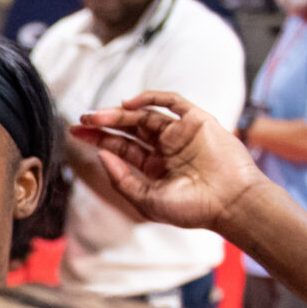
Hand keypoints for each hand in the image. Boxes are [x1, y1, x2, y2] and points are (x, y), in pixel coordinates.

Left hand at [71, 89, 265, 232]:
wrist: (230, 203)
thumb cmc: (191, 209)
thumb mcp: (146, 199)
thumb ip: (122, 178)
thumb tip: (101, 155)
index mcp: (155, 168)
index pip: (122, 148)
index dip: (99, 139)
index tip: (76, 132)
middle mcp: (167, 149)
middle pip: (130, 129)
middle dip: (105, 123)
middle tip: (82, 119)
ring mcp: (181, 134)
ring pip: (145, 115)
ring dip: (120, 113)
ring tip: (96, 115)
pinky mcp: (197, 121)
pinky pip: (171, 102)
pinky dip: (150, 98)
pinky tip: (127, 104)